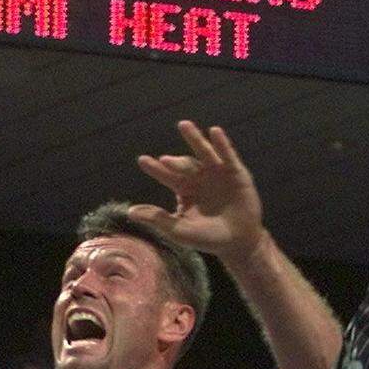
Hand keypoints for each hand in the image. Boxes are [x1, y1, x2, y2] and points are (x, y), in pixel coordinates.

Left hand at [132, 121, 264, 263]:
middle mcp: (199, 177)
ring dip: (195, 139)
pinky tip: (214, 132)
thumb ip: (158, 219)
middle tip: (164, 160)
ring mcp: (218, 173)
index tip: (142, 160)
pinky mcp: (236, 173)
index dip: (156, 169)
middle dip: (175, 161)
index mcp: (184, 189)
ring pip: (204, 153)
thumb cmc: (207, 238)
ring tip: (183, 125)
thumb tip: (130, 212)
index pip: (167, 176)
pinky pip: (228, 156)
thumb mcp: (180, 231)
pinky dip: (222, 144)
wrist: (238, 242)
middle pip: (185, 164)